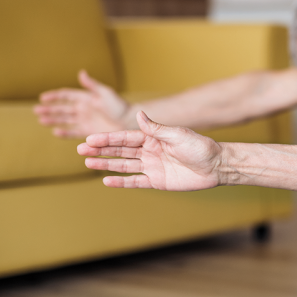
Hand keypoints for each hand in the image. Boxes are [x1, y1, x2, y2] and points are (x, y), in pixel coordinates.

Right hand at [35, 70, 130, 137]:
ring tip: (41, 120)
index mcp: (87, 98)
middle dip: (49, 109)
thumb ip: (92, 85)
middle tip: (36, 111)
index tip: (42, 98)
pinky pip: (74, 132)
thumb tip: (80, 72)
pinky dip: (65, 132)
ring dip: (53, 120)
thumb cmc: (121, 106)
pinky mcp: (89, 132)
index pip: (67, 95)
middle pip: (63, 108)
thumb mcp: (106, 94)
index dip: (55, 96)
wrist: (131, 122)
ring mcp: (86, 121)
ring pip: (65, 120)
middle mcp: (85, 109)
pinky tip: (56, 132)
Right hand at [79, 112, 223, 190]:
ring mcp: (152, 167)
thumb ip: (156, 129)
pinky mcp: (157, 181)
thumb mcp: (177, 135)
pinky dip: (121, 182)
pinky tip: (106, 180)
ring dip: (106, 165)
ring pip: (124, 165)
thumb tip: (140, 114)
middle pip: (120, 151)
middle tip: (80, 151)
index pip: (125, 137)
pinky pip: (135, 182)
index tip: (89, 140)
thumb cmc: (200, 147)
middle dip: (101, 150)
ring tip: (87, 163)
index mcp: (153, 137)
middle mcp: (150, 151)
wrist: (216, 166)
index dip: (107, 139)